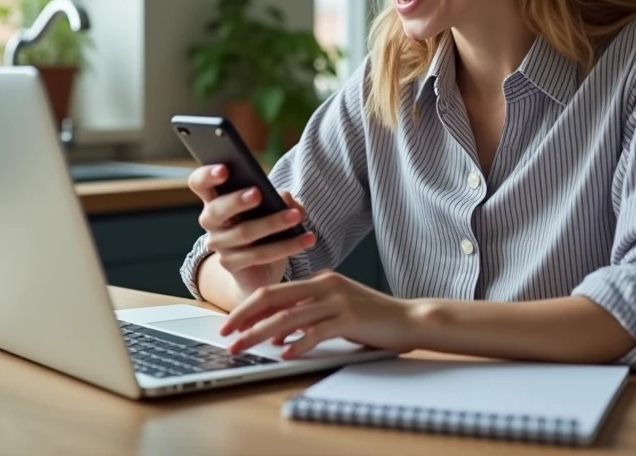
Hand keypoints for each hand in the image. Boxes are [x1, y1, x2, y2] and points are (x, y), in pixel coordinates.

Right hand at [189, 164, 316, 298]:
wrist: (258, 270)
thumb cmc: (263, 227)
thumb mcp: (272, 208)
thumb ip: (279, 198)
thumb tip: (285, 197)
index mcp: (215, 198)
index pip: (199, 183)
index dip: (207, 175)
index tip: (225, 169)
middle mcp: (211, 221)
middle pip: (217, 210)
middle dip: (237, 200)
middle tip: (258, 193)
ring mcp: (219, 245)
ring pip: (244, 232)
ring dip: (273, 223)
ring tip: (296, 216)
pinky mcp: (231, 265)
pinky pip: (259, 254)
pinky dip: (287, 246)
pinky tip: (307, 238)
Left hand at [219, 270, 419, 358]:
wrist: (410, 318)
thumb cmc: (373, 318)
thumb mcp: (337, 310)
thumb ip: (309, 316)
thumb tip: (278, 335)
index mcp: (320, 280)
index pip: (275, 291)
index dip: (249, 307)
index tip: (231, 323)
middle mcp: (325, 284)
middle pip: (273, 297)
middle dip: (244, 316)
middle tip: (225, 332)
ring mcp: (337, 300)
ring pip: (288, 316)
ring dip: (260, 333)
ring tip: (244, 347)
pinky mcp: (349, 317)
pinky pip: (316, 332)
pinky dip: (297, 344)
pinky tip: (285, 355)